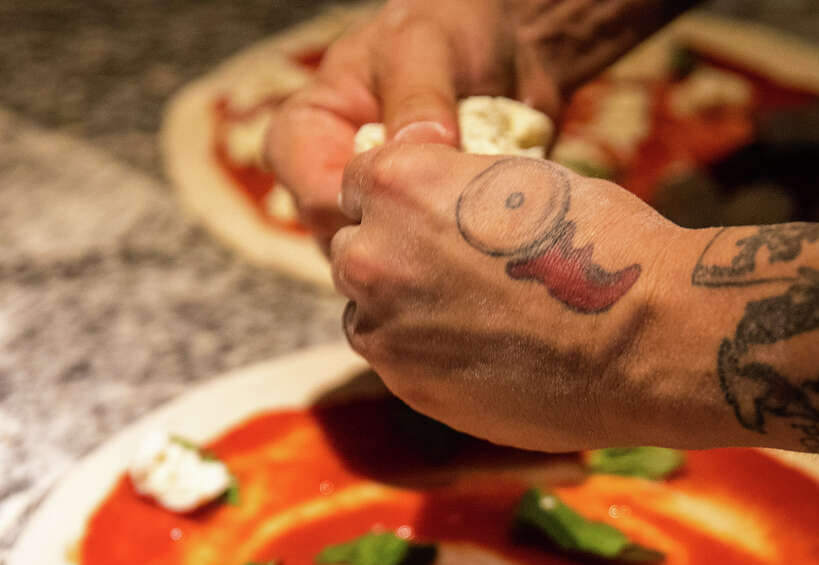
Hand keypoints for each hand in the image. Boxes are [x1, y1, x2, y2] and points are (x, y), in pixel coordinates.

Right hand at [265, 0, 561, 250]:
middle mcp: (331, 185)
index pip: (318, 202)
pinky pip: (433, 270)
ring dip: (442, 256)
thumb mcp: (426, 44)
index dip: (373, 213)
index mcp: (304, 137)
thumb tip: (417, 146)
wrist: (506, 48)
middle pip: (352, 249)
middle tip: (470, 223)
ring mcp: (376, 217)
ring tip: (488, 223)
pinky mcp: (420, 236)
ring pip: (393, 271)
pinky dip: (464, 258)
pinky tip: (497, 234)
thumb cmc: (447, 30)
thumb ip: (417, 94)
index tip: (431, 202)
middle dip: (410, 243)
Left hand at [333, 145, 691, 450]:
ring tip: (474, 320)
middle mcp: (376, 256)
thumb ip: (460, 192)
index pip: (361, 183)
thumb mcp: (525, 180)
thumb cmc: (607, 245)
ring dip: (404, 313)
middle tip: (455, 273)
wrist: (649, 337)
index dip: (400, 200)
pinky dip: (429, 359)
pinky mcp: (412, 390)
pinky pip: (400, 366)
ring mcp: (389, 331)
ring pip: (368, 315)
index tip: (434, 217)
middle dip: (393, 257)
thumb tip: (442, 213)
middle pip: (355, 250)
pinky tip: (487, 354)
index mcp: (399, 184)